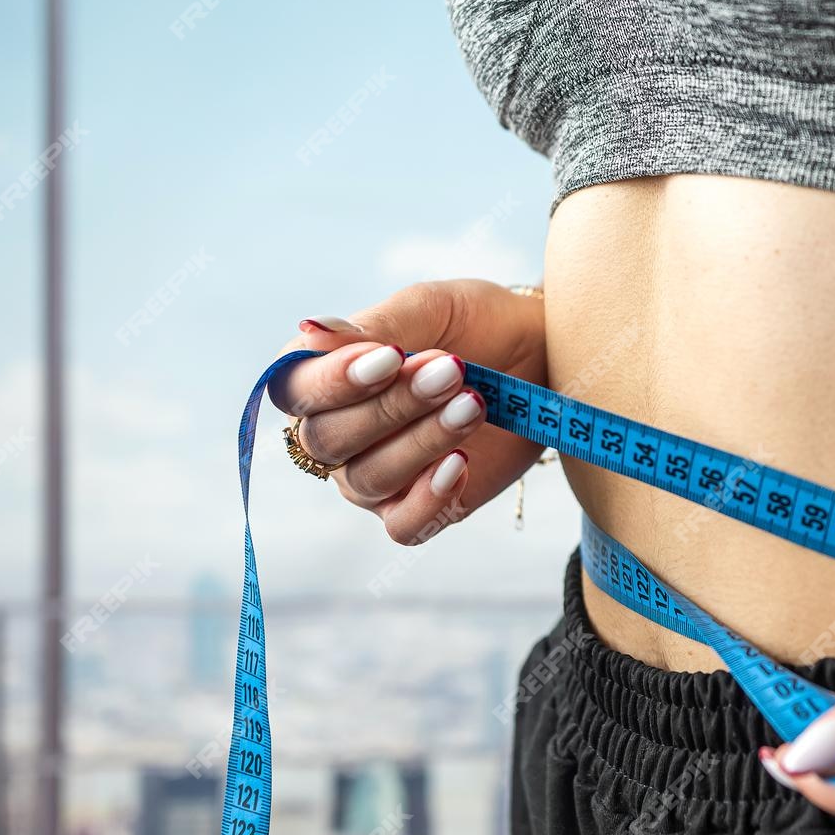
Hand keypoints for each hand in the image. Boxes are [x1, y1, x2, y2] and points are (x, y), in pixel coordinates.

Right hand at [269, 280, 547, 543]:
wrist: (540, 354)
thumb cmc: (475, 324)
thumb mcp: (431, 309)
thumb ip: (377, 325)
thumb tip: (311, 333)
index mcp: (326, 377)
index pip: (294, 390)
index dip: (331, 381)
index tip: (389, 358)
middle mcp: (339, 433)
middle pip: (329, 438)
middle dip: (391, 405)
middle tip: (451, 369)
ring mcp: (376, 476)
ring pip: (369, 478)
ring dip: (421, 441)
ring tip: (472, 403)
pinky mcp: (421, 507)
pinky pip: (403, 526)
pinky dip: (429, 500)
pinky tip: (460, 465)